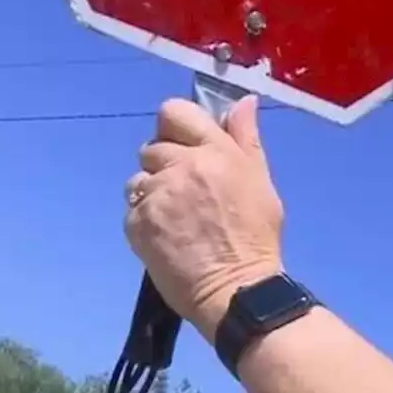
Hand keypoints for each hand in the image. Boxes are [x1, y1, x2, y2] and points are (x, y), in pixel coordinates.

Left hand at [124, 95, 283, 338]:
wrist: (237, 291)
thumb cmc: (256, 239)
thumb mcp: (261, 183)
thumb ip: (246, 140)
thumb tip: (242, 101)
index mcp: (215, 152)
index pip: (174, 113)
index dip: (176, 127)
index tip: (185, 146)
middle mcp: (182, 166)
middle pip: (153, 146)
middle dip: (166, 165)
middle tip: (186, 194)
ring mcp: (156, 195)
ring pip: (138, 179)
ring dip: (152, 192)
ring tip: (176, 219)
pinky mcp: (137, 223)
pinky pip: (132, 209)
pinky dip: (145, 220)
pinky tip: (167, 237)